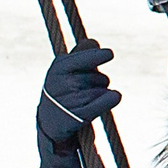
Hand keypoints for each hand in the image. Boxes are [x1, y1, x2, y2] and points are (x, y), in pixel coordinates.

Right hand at [35, 42, 120, 167]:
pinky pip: (100, 102)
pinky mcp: (74, 116)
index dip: (98, 55)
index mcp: (58, 67)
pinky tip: (115, 97)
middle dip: (100, 82)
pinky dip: (110, 99)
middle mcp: (59, 81)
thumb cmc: (64, 94)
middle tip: (88, 91)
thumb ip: (80, 55)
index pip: (84, 56)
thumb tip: (93, 42)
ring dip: (101, 95)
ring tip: (87, 102)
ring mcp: (66, 99)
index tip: (109, 55)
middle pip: (98, 75)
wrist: (51, 126)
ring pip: (101, 89)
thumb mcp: (67, 72)